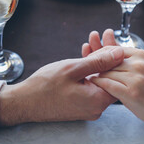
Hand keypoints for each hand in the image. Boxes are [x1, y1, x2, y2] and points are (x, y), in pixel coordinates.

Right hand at [0, 46, 123, 125]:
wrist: (24, 102)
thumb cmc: (45, 86)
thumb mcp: (74, 68)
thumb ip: (99, 61)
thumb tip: (119, 53)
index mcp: (98, 100)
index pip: (117, 75)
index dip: (115, 54)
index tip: (110, 37)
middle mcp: (97, 107)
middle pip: (108, 76)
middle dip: (104, 54)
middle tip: (100, 36)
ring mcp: (89, 107)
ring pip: (98, 79)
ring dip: (95, 61)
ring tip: (91, 41)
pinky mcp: (81, 105)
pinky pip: (90, 85)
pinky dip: (88, 71)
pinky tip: (85, 55)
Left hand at [83, 29, 143, 128]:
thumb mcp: (141, 68)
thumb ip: (123, 59)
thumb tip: (103, 46)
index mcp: (140, 54)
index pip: (111, 49)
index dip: (97, 54)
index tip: (88, 59)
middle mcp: (139, 63)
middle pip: (106, 60)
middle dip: (94, 65)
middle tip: (84, 70)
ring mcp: (136, 78)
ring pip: (105, 72)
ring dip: (95, 76)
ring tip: (88, 79)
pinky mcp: (132, 92)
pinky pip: (107, 84)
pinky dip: (98, 84)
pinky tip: (93, 85)